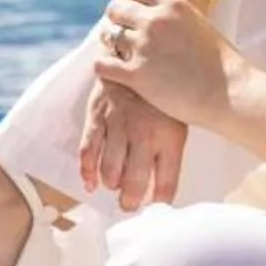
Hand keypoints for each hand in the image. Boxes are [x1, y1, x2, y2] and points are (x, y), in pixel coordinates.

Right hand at [79, 77, 187, 209]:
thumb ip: (171, 155)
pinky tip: (91, 183)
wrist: (136, 58)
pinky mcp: (97, 117)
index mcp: (170, 136)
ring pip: (110, 170)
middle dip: (131, 201)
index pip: (167, 183)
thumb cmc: (161, 99)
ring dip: (111, 184)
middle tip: (130, 205)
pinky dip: (87, 172)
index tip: (156, 208)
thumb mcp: (178, 121)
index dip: (160, 202)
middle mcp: (144, 133)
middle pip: (135, 182)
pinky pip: (88, 151)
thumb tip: (163, 193)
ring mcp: (118, 125)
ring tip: (115, 186)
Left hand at [93, 0, 241, 132]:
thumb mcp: (199, 25)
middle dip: (117, 21)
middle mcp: (155, 20)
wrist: (230, 93)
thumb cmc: (221, 64)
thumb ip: (176, 16)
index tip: (130, 7)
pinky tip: (115, 74)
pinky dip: (104, 68)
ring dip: (111, 45)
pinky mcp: (137, 74)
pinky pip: (102, 64)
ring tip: (121, 56)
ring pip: (108, 35)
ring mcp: (144, 46)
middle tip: (124, 35)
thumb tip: (160, 13)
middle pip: (115, 8)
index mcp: (173, 4)